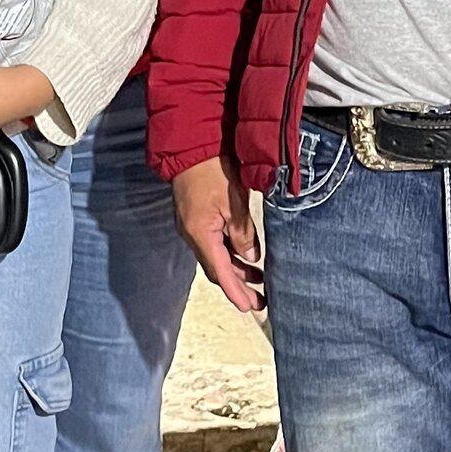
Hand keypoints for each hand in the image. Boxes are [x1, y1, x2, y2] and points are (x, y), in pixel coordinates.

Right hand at [173, 154, 263, 313]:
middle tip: (260, 300)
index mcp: (200, 233)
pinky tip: (246, 254)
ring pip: (216, 256)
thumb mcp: (235, 202)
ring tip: (260, 278)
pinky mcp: (196, 217)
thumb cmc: (212, 168)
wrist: (191, 144)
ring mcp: (192, 226)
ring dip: (236, 268)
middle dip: (238, 285)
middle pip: (217, 268)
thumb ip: (243, 233)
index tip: (249, 307)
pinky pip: (213, 243)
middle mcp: (192, 234)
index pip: (220, 271)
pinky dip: (230, 252)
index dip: (235, 291)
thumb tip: (251, 257)